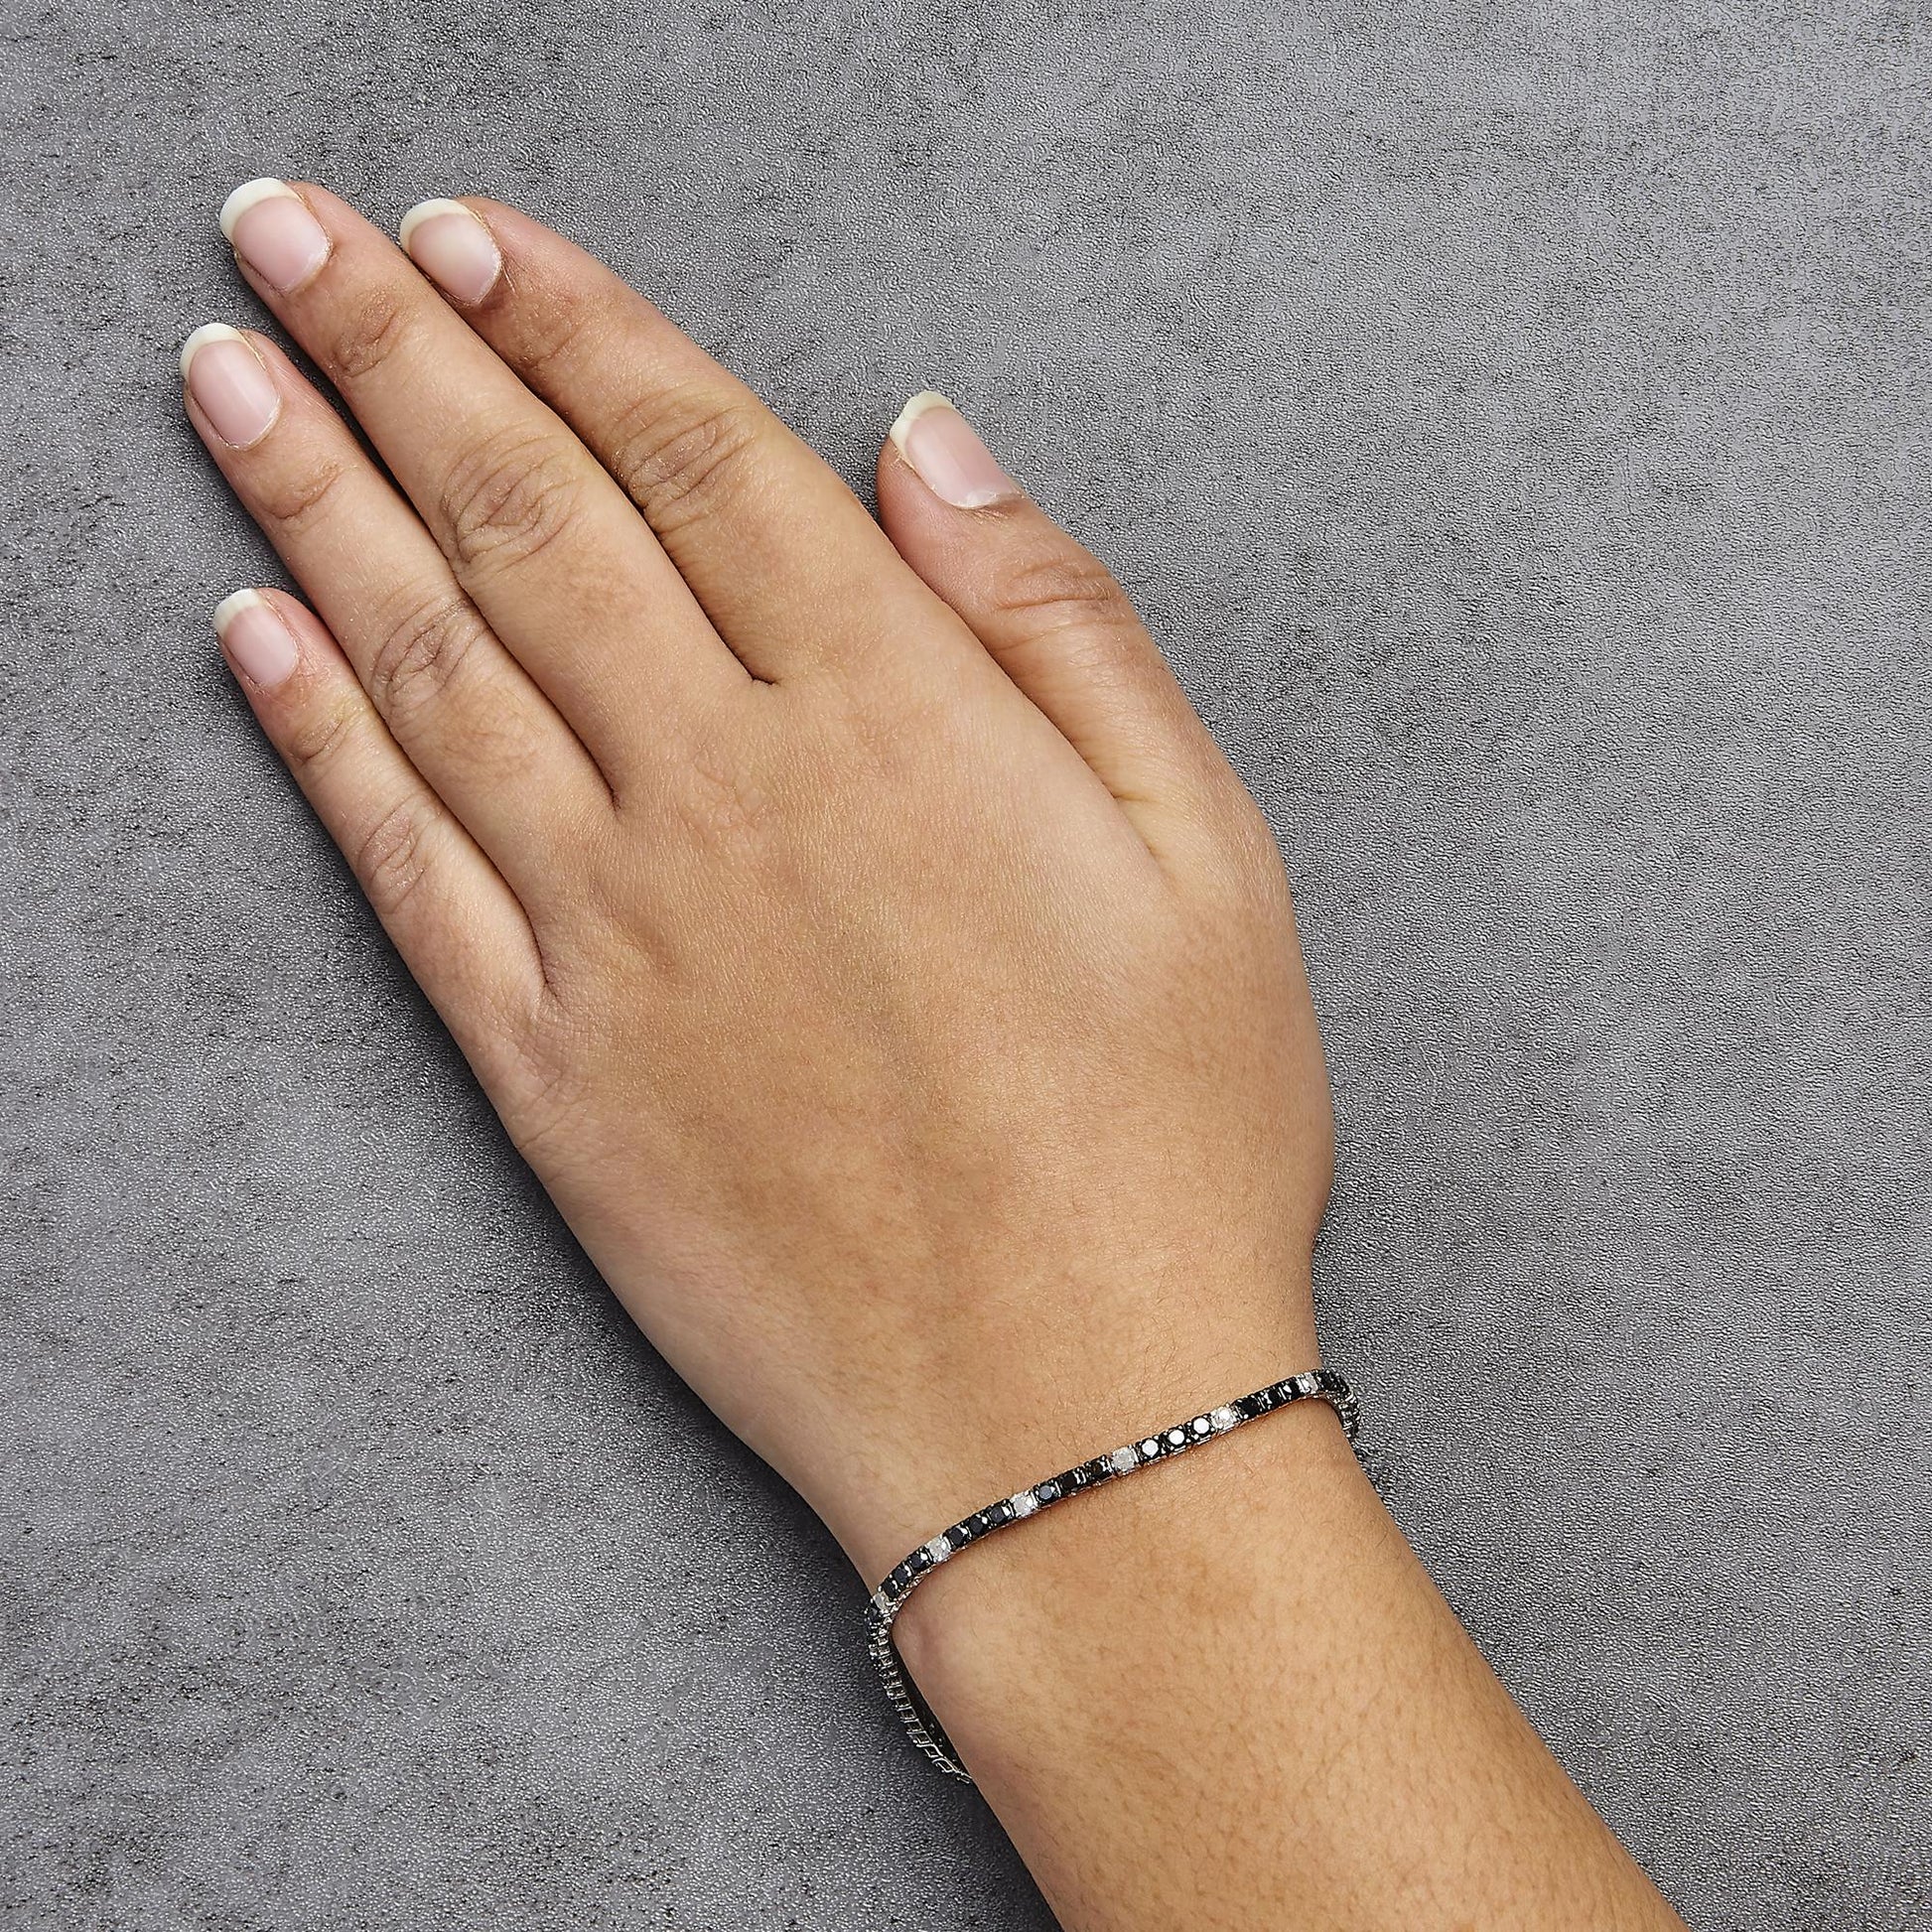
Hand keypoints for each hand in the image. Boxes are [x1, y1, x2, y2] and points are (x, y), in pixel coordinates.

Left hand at [184, 181, 1335, 1583]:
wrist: (1069, 1417)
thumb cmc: (1172, 1136)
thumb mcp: (1205, 849)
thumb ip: (1055, 622)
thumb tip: (926, 442)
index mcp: (895, 720)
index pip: (694, 456)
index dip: (570, 322)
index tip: (472, 232)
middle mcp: (725, 797)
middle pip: (528, 520)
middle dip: (391, 350)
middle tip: (285, 231)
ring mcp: (614, 937)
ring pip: (430, 668)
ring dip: (310, 501)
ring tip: (222, 376)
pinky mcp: (551, 1074)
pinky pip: (401, 874)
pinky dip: (315, 742)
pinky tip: (249, 637)